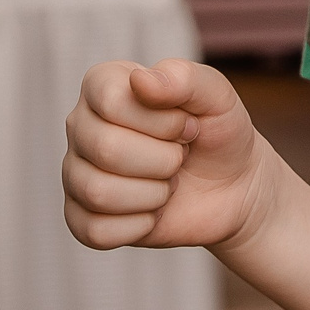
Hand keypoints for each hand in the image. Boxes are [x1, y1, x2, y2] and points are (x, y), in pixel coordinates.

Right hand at [64, 59, 276, 250]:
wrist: (233, 186)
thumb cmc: (219, 132)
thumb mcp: (217, 96)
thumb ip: (184, 78)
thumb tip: (140, 81)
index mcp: (103, 85)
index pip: (113, 102)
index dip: (163, 121)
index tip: (186, 124)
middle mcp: (81, 126)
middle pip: (105, 149)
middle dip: (163, 160)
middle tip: (180, 157)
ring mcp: (76, 172)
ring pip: (98, 193)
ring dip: (153, 194)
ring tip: (167, 183)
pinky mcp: (81, 217)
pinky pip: (95, 231)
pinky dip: (138, 226)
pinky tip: (152, 211)